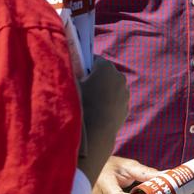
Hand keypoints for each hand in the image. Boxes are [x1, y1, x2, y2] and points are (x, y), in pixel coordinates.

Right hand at [76, 57, 128, 185]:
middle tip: (81, 88)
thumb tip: (67, 66)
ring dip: (102, 91)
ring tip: (89, 101)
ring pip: (111, 87)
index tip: (76, 74)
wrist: (95, 133)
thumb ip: (71, 74)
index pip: (94, 60)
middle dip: (94, 78)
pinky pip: (115, 101)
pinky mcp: (126, 107)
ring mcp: (125, 93)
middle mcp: (119, 77)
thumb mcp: (70, 85)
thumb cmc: (80, 106)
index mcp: (106, 67)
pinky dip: (108, 103)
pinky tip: (97, 111)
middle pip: (104, 73)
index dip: (84, 66)